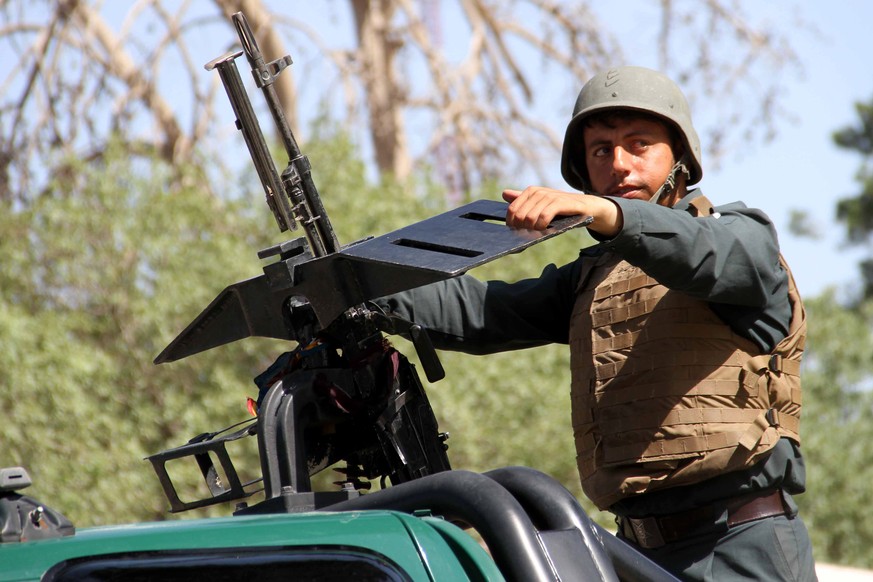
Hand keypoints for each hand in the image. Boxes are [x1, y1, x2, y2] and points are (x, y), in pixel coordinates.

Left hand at [502, 186, 622, 236]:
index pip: (512, 210)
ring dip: (532, 229)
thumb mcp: (541, 203)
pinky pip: (544, 217)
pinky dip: (542, 226)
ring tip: (539, 231)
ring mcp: (549, 196)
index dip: (512, 223)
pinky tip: (545, 229)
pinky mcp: (560, 203)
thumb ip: (522, 199)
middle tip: (531, 233)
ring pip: (530, 217)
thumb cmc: (561, 207)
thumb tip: (504, 193)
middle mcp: (538, 192)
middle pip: (519, 216)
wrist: (586, 206)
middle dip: (522, 228)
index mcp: (531, 191)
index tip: (519, 231)